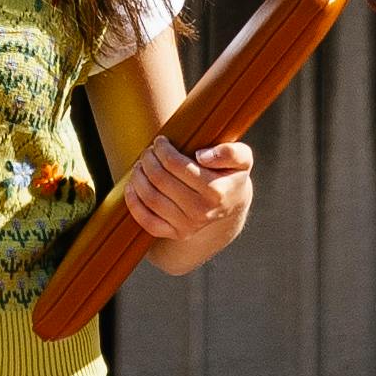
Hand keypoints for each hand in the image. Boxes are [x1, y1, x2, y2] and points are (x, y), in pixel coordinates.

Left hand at [121, 132, 252, 269]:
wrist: (230, 204)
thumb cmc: (230, 174)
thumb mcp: (242, 158)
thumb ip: (230, 152)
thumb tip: (201, 156)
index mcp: (216, 191)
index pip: (176, 164)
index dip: (162, 149)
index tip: (160, 141)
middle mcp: (202, 211)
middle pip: (160, 180)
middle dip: (148, 160)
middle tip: (148, 151)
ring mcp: (188, 226)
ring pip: (150, 198)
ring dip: (138, 177)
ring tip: (140, 164)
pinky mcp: (177, 234)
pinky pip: (147, 221)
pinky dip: (134, 203)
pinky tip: (132, 186)